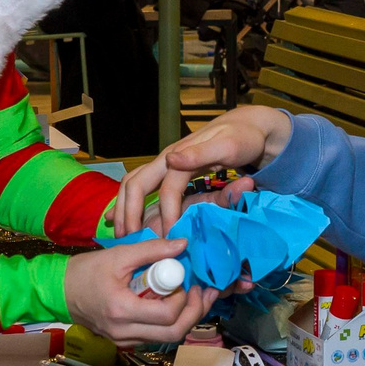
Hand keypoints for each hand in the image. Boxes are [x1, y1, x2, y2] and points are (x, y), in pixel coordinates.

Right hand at [62, 239, 219, 343]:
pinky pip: (156, 336)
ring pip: (167, 338)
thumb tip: (182, 244)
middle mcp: (124, 332)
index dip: (183, 298)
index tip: (185, 279)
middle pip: (174, 333)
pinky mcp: (125, 340)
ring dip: (186, 318)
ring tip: (195, 297)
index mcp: (122, 310)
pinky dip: (171, 322)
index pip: (167, 314)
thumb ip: (152, 249)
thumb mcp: (119, 255)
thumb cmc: (86, 271)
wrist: (60, 291)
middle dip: (194, 313)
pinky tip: (176, 304)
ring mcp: (124, 340)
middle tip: (201, 292)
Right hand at [109, 106, 290, 235]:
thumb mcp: (227, 146)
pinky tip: (118, 216)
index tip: (168, 237)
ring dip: (124, 207)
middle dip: (129, 212)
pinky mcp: (167, 170)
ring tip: (122, 233)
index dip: (166, 214)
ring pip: (132, 184)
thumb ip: (199, 154)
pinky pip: (140, 185)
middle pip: (135, 184)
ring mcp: (164, 165)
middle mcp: (166, 160)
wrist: (246, 126)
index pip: (167, 190)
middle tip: (129, 239)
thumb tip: (170, 160)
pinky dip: (128, 201)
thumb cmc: (242, 138)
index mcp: (180, 156)